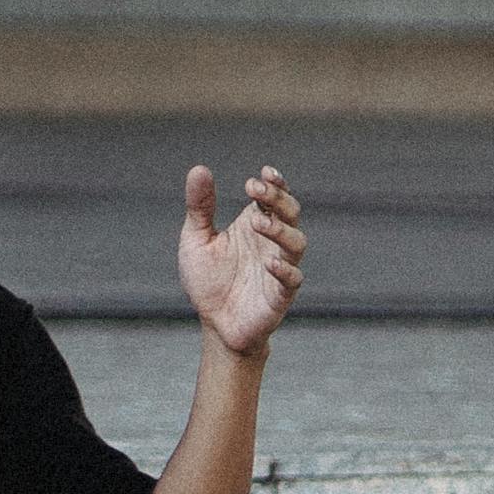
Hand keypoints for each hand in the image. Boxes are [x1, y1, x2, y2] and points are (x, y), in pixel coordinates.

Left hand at [181, 162, 303, 357]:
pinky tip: (269, 263)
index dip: (275, 183)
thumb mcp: (196, 239)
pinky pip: (292, 280)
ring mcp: (279, 268)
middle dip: (278, 198)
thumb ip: (200, 207)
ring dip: (281, 230)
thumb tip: (199, 169)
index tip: (263, 173)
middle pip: (290, 213)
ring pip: (297, 243)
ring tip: (258, 222)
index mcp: (254, 225)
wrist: (215, 324)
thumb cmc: (208, 281)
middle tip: (254, 189)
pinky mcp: (280, 295)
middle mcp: (271, 243)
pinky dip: (285, 270)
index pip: (274, 198)